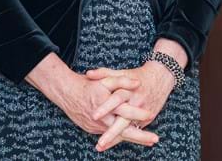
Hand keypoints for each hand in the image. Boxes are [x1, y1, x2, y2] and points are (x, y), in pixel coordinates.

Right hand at [26, 53, 143, 134]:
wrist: (66, 93)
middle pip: (123, 130)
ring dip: (133, 138)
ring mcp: (96, 126)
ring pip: (117, 135)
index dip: (138, 114)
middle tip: (155, 139)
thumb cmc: (86, 84)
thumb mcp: (105, 79)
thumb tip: (137, 83)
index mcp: (105, 105)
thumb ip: (122, 81)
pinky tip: (132, 137)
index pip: (125, 111)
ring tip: (148, 141)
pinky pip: (108, 134)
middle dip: (140, 136)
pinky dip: (120, 136)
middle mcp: (101, 119)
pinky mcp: (92, 129)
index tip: (151, 115)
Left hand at [87, 39, 186, 151]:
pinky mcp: (147, 120)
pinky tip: (111, 144)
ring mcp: (143, 113)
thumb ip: (105, 73)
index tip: (93, 116)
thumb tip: (88, 74)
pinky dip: (123, 137)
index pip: (116, 99)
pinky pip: (133, 130)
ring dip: (115, 139)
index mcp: (130, 90)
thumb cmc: (138, 75)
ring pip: (128, 129)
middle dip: (112, 132)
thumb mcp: (122, 72)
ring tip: (102, 146)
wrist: (161, 77)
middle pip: (124, 120)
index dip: (105, 107)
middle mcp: (137, 103)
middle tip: (100, 142)